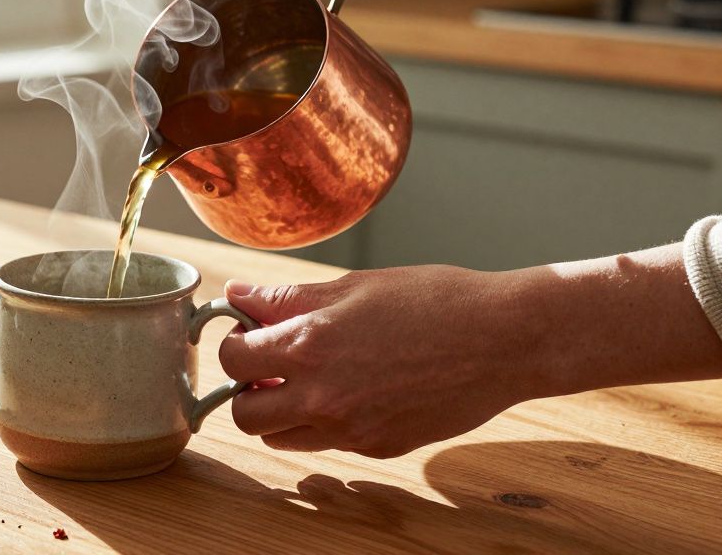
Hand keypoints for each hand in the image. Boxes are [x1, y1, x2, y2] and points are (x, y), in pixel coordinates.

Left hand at [217, 265, 539, 457]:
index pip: (231, 359)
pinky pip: (326, 445)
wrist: (503, 340)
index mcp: (309, 345)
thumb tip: (238, 295)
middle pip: (244, 415)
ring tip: (308, 379)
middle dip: (248, 389)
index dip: (234, 344)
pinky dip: (323, 424)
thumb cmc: (434, 301)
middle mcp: (322, 396)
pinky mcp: (377, 448)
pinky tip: (352, 390)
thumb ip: (286, 300)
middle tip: (271, 365)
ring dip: (280, 413)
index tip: (250, 333)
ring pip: (280, 437)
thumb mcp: (352, 287)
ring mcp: (350, 429)